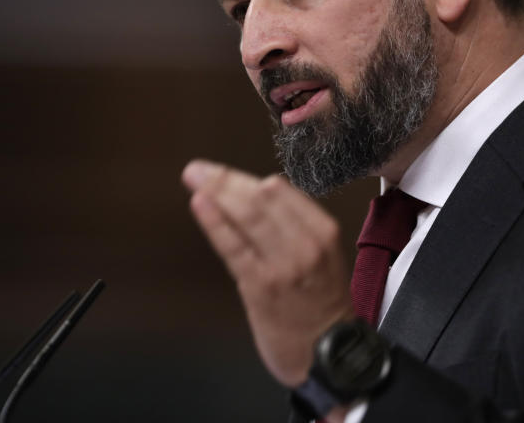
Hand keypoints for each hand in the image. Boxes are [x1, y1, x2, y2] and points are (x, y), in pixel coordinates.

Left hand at [182, 159, 353, 386]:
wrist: (329, 354)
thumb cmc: (321, 303)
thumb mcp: (321, 255)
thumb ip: (293, 226)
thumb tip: (255, 194)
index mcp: (322, 231)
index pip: (279, 190)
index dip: (244, 177)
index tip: (221, 172)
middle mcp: (306, 243)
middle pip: (260, 197)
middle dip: (224, 179)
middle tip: (198, 170)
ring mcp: (284, 265)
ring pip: (247, 215)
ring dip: (216, 192)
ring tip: (194, 178)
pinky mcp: (261, 286)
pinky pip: (234, 246)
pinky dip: (215, 222)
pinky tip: (200, 205)